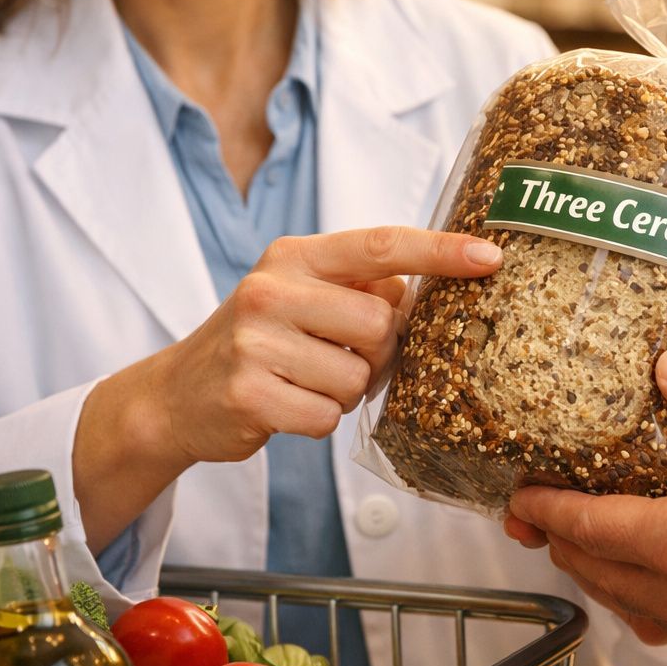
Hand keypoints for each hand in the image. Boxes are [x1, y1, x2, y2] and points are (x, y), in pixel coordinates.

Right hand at [150, 226, 501, 463]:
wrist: (177, 395)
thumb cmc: (261, 341)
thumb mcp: (302, 295)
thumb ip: (360, 286)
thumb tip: (428, 287)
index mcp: (294, 256)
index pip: (380, 246)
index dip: (440, 251)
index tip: (489, 257)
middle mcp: (271, 289)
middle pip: (380, 324)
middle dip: (377, 353)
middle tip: (343, 359)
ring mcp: (255, 342)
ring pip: (357, 377)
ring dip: (345, 391)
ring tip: (307, 382)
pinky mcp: (248, 393)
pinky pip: (327, 416)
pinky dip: (320, 419)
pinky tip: (289, 406)